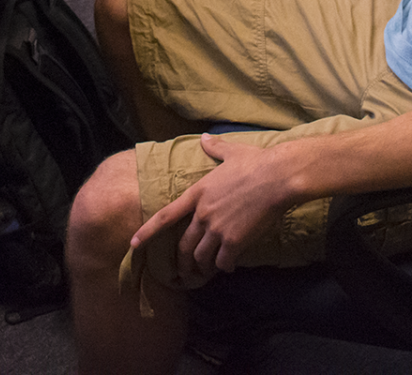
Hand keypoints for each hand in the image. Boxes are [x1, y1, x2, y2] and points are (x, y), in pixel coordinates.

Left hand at [131, 134, 294, 279]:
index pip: (165, 216)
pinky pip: (223, 263)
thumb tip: (204, 137)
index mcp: (198, 193)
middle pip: (184, 246)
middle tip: (184, 272)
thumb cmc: (256, 162)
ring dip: (202, 268)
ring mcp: (218, 229)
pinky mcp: (235, 241)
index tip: (134, 243)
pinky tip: (228, 266)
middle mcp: (203, 213)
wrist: (277, 177)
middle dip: (182, 263)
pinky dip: (224, 267)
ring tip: (207, 272)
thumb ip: (214, 148)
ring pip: (201, 258)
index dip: (147, 232)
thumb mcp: (231, 152)